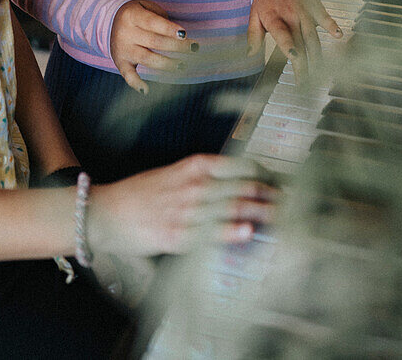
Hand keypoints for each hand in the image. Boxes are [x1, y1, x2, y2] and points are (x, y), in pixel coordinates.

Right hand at [89, 154, 277, 257]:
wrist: (106, 213)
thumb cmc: (140, 195)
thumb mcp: (171, 175)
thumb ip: (200, 179)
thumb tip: (234, 185)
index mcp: (193, 167)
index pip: (238, 167)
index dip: (263, 175)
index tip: (282, 182)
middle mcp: (193, 185)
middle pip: (241, 188)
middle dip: (269, 195)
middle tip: (294, 202)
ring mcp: (186, 210)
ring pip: (231, 208)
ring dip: (260, 213)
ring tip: (283, 216)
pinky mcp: (178, 235)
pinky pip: (210, 232)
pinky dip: (231, 231)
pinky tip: (249, 231)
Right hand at [110, 0, 192, 92]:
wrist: (110, 20)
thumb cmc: (138, 13)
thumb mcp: (146, 6)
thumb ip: (161, 17)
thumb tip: (179, 35)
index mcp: (132, 15)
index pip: (153, 23)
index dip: (169, 29)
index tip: (184, 34)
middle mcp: (125, 32)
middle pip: (154, 42)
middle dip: (176, 46)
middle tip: (193, 48)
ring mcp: (122, 49)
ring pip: (147, 59)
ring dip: (166, 64)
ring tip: (182, 65)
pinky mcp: (120, 62)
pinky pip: (128, 75)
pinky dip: (136, 84)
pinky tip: (146, 90)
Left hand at [246, 0, 342, 82]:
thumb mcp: (255, 13)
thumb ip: (253, 34)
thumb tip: (249, 54)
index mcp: (274, 17)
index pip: (282, 33)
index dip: (289, 45)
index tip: (295, 57)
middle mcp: (291, 16)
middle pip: (300, 43)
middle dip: (304, 63)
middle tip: (305, 82)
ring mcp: (305, 13)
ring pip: (313, 37)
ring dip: (317, 56)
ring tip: (319, 72)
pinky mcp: (316, 8)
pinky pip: (326, 18)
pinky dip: (333, 26)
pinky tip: (338, 35)